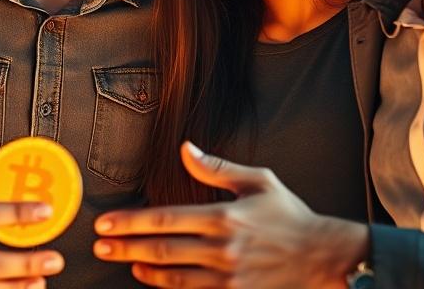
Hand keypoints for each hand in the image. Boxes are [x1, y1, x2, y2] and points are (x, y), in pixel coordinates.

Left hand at [93, 142, 367, 288]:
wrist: (324, 259)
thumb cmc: (290, 216)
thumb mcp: (258, 181)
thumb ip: (217, 168)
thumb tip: (185, 148)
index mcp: (223, 217)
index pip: (165, 220)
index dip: (131, 222)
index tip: (106, 223)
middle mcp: (221, 249)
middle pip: (160, 250)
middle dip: (124, 247)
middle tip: (99, 245)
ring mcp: (227, 278)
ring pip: (171, 277)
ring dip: (140, 269)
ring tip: (119, 260)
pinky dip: (165, 287)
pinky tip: (148, 279)